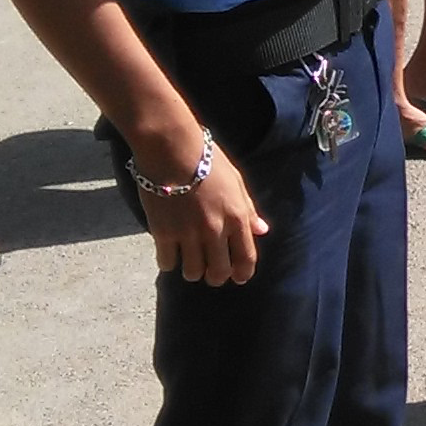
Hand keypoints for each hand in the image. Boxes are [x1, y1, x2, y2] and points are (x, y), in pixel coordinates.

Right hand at [136, 129, 267, 283]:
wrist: (171, 148)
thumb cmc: (207, 159)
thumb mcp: (236, 181)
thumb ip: (248, 209)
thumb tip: (262, 231)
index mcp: (236, 217)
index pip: (246, 259)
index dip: (243, 274)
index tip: (238, 278)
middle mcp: (214, 230)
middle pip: (218, 272)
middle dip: (215, 277)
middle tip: (210, 273)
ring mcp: (188, 233)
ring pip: (192, 272)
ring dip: (192, 271)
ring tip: (189, 263)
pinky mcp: (163, 232)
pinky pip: (167, 262)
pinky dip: (168, 262)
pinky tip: (168, 253)